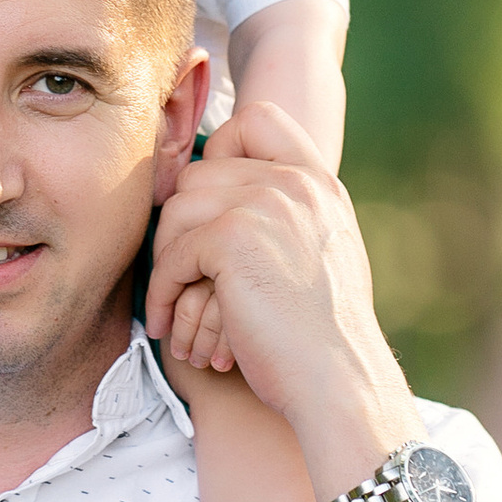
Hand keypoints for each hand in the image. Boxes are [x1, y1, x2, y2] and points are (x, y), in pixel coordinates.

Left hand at [142, 103, 413, 476]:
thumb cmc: (323, 337)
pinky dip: (162, 292)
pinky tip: (168, 324)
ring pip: (177, 210)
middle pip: (199, 173)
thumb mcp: (320, 254)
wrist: (339, 381)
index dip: (219, 150)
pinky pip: (171, 252)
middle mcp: (295, 183)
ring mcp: (265, 205)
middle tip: (178, 272)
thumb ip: (286, 215)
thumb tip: (220, 196)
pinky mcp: (231, 239)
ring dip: (166, 262)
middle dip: (180, 226)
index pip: (256, 119)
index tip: (210, 205)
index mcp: (318, 182)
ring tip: (171, 305)